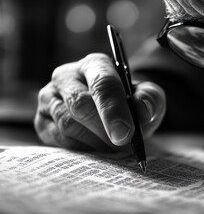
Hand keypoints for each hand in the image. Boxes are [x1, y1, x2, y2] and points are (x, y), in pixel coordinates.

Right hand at [34, 53, 165, 150]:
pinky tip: (96, 148)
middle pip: (80, 104)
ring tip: (113, 147)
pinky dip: (81, 149)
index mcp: (95, 65)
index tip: (125, 133)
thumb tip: (143, 110)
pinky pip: (58, 139)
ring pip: (67, 124)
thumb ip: (151, 99)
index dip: (113, 110)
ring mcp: (50, 98)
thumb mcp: (149, 97)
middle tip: (122, 144)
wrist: (114, 113)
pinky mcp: (42, 121)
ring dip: (94, 141)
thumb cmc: (131, 103)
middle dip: (104, 129)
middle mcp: (67, 76)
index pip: (102, 84)